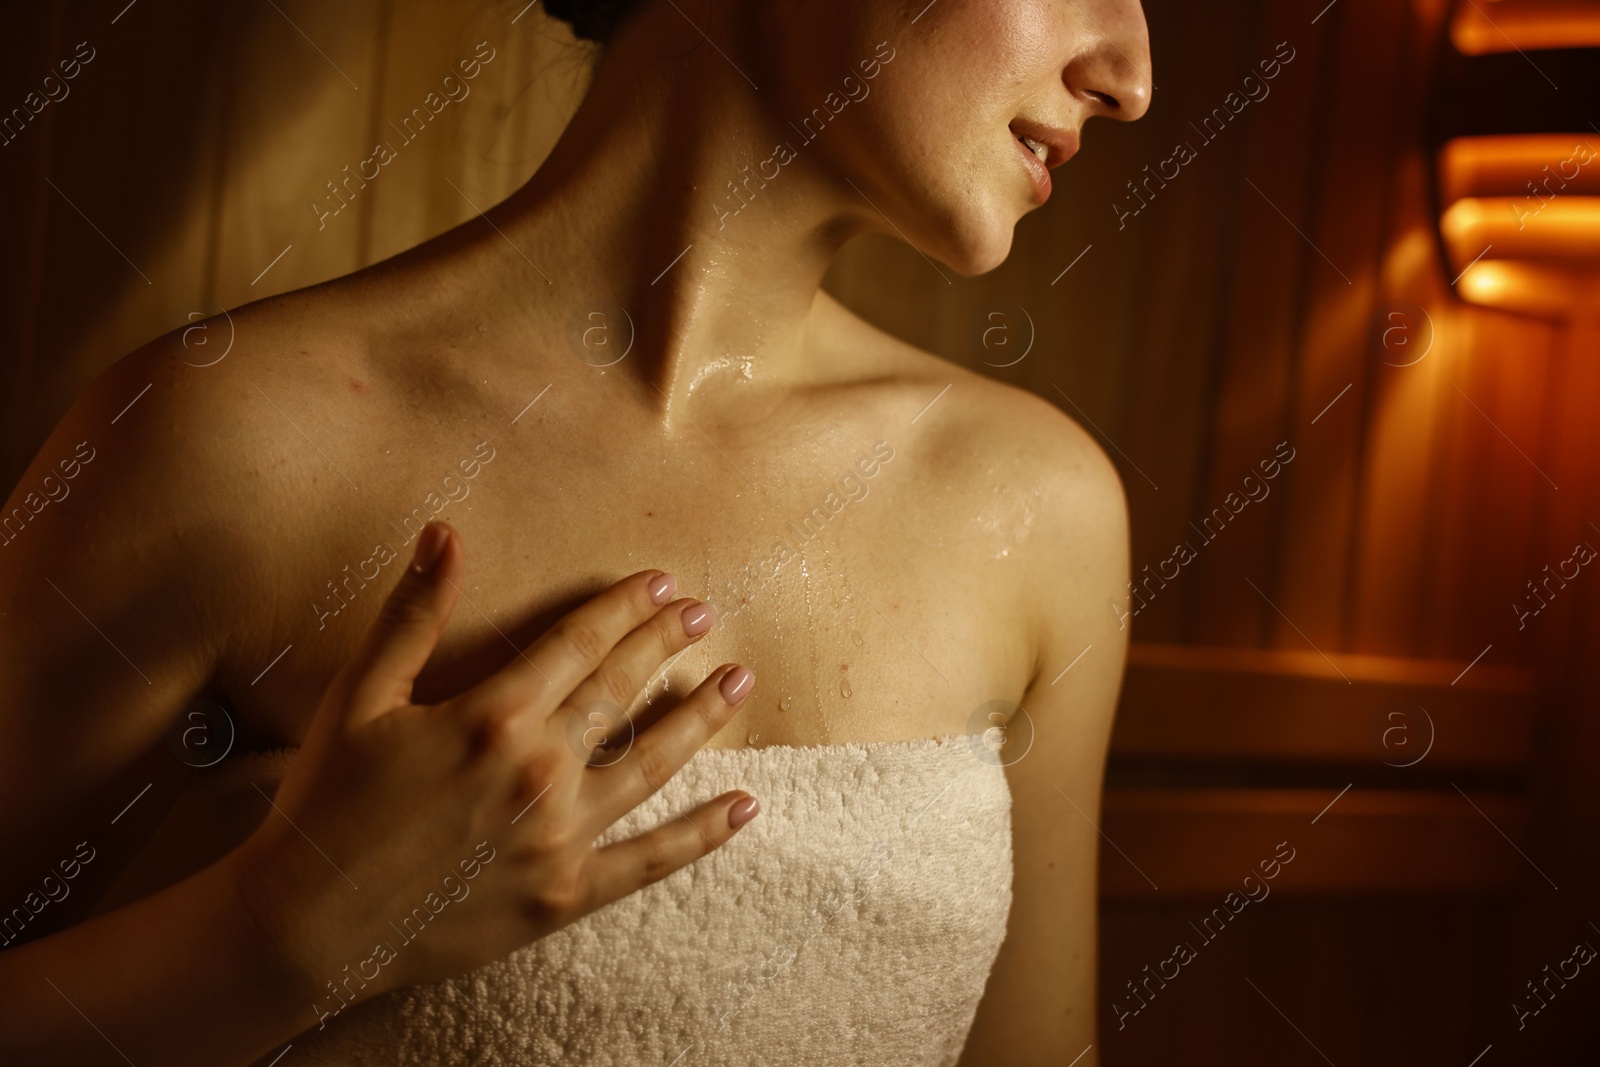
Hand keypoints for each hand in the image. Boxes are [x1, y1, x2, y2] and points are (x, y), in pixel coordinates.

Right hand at [225, 521, 758, 1011]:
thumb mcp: (361, 699)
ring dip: (701, 719)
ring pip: (653, 763)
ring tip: (740, 682)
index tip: (663, 583)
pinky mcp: (565, 894)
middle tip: (706, 613)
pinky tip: (746, 807)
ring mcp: (559, 835)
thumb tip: (444, 532)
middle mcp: (538, 769)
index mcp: (493, 714)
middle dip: (667, 644)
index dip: (625, 607)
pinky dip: (702, 834)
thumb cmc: (327, 806)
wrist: (306, 928)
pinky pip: (650, 860)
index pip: (579, 643)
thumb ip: (412, 615)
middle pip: (623, 690)